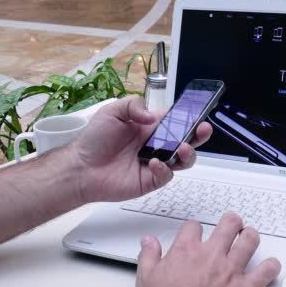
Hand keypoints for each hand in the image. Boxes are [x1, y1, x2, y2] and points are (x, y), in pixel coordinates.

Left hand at [70, 95, 211, 202]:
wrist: (81, 167)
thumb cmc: (94, 139)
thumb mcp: (113, 111)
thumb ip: (135, 106)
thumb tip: (154, 117)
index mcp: (150, 127)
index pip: (176, 120)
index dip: (189, 117)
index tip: (198, 113)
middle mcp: (157, 144)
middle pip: (186, 140)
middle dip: (199, 135)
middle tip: (204, 129)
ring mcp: (155, 163)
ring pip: (182, 159)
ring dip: (188, 153)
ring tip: (183, 148)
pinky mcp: (150, 180)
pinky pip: (166, 175)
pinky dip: (165, 169)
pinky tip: (154, 163)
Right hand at [136, 213, 281, 286]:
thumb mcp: (146, 279)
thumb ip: (148, 256)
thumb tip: (147, 242)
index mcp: (187, 251)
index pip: (193, 227)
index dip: (195, 227)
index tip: (196, 231)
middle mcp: (212, 256)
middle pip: (228, 226)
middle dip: (232, 222)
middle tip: (233, 222)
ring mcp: (231, 271)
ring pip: (249, 242)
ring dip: (251, 237)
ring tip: (250, 235)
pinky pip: (266, 272)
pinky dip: (271, 268)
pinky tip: (271, 266)